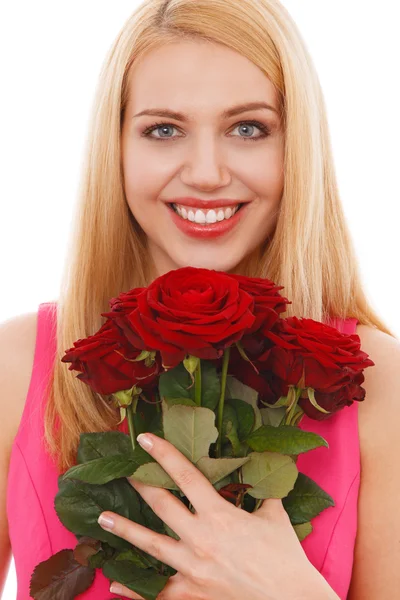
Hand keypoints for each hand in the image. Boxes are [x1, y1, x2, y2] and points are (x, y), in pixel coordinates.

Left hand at [98, 432, 338, 599]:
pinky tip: (115, 584)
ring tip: (102, 518)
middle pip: (161, 505)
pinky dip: (134, 590)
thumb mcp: (275, 515)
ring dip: (125, 530)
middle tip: (122, 471)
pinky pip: (157, 593)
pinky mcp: (192, 595)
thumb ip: (261, 491)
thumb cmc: (285, 557)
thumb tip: (261, 469)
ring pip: (150, 545)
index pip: (186, 475)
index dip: (164, 454)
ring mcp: (192, 569)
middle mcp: (200, 539)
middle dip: (140, 484)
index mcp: (220, 515)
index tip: (145, 439)